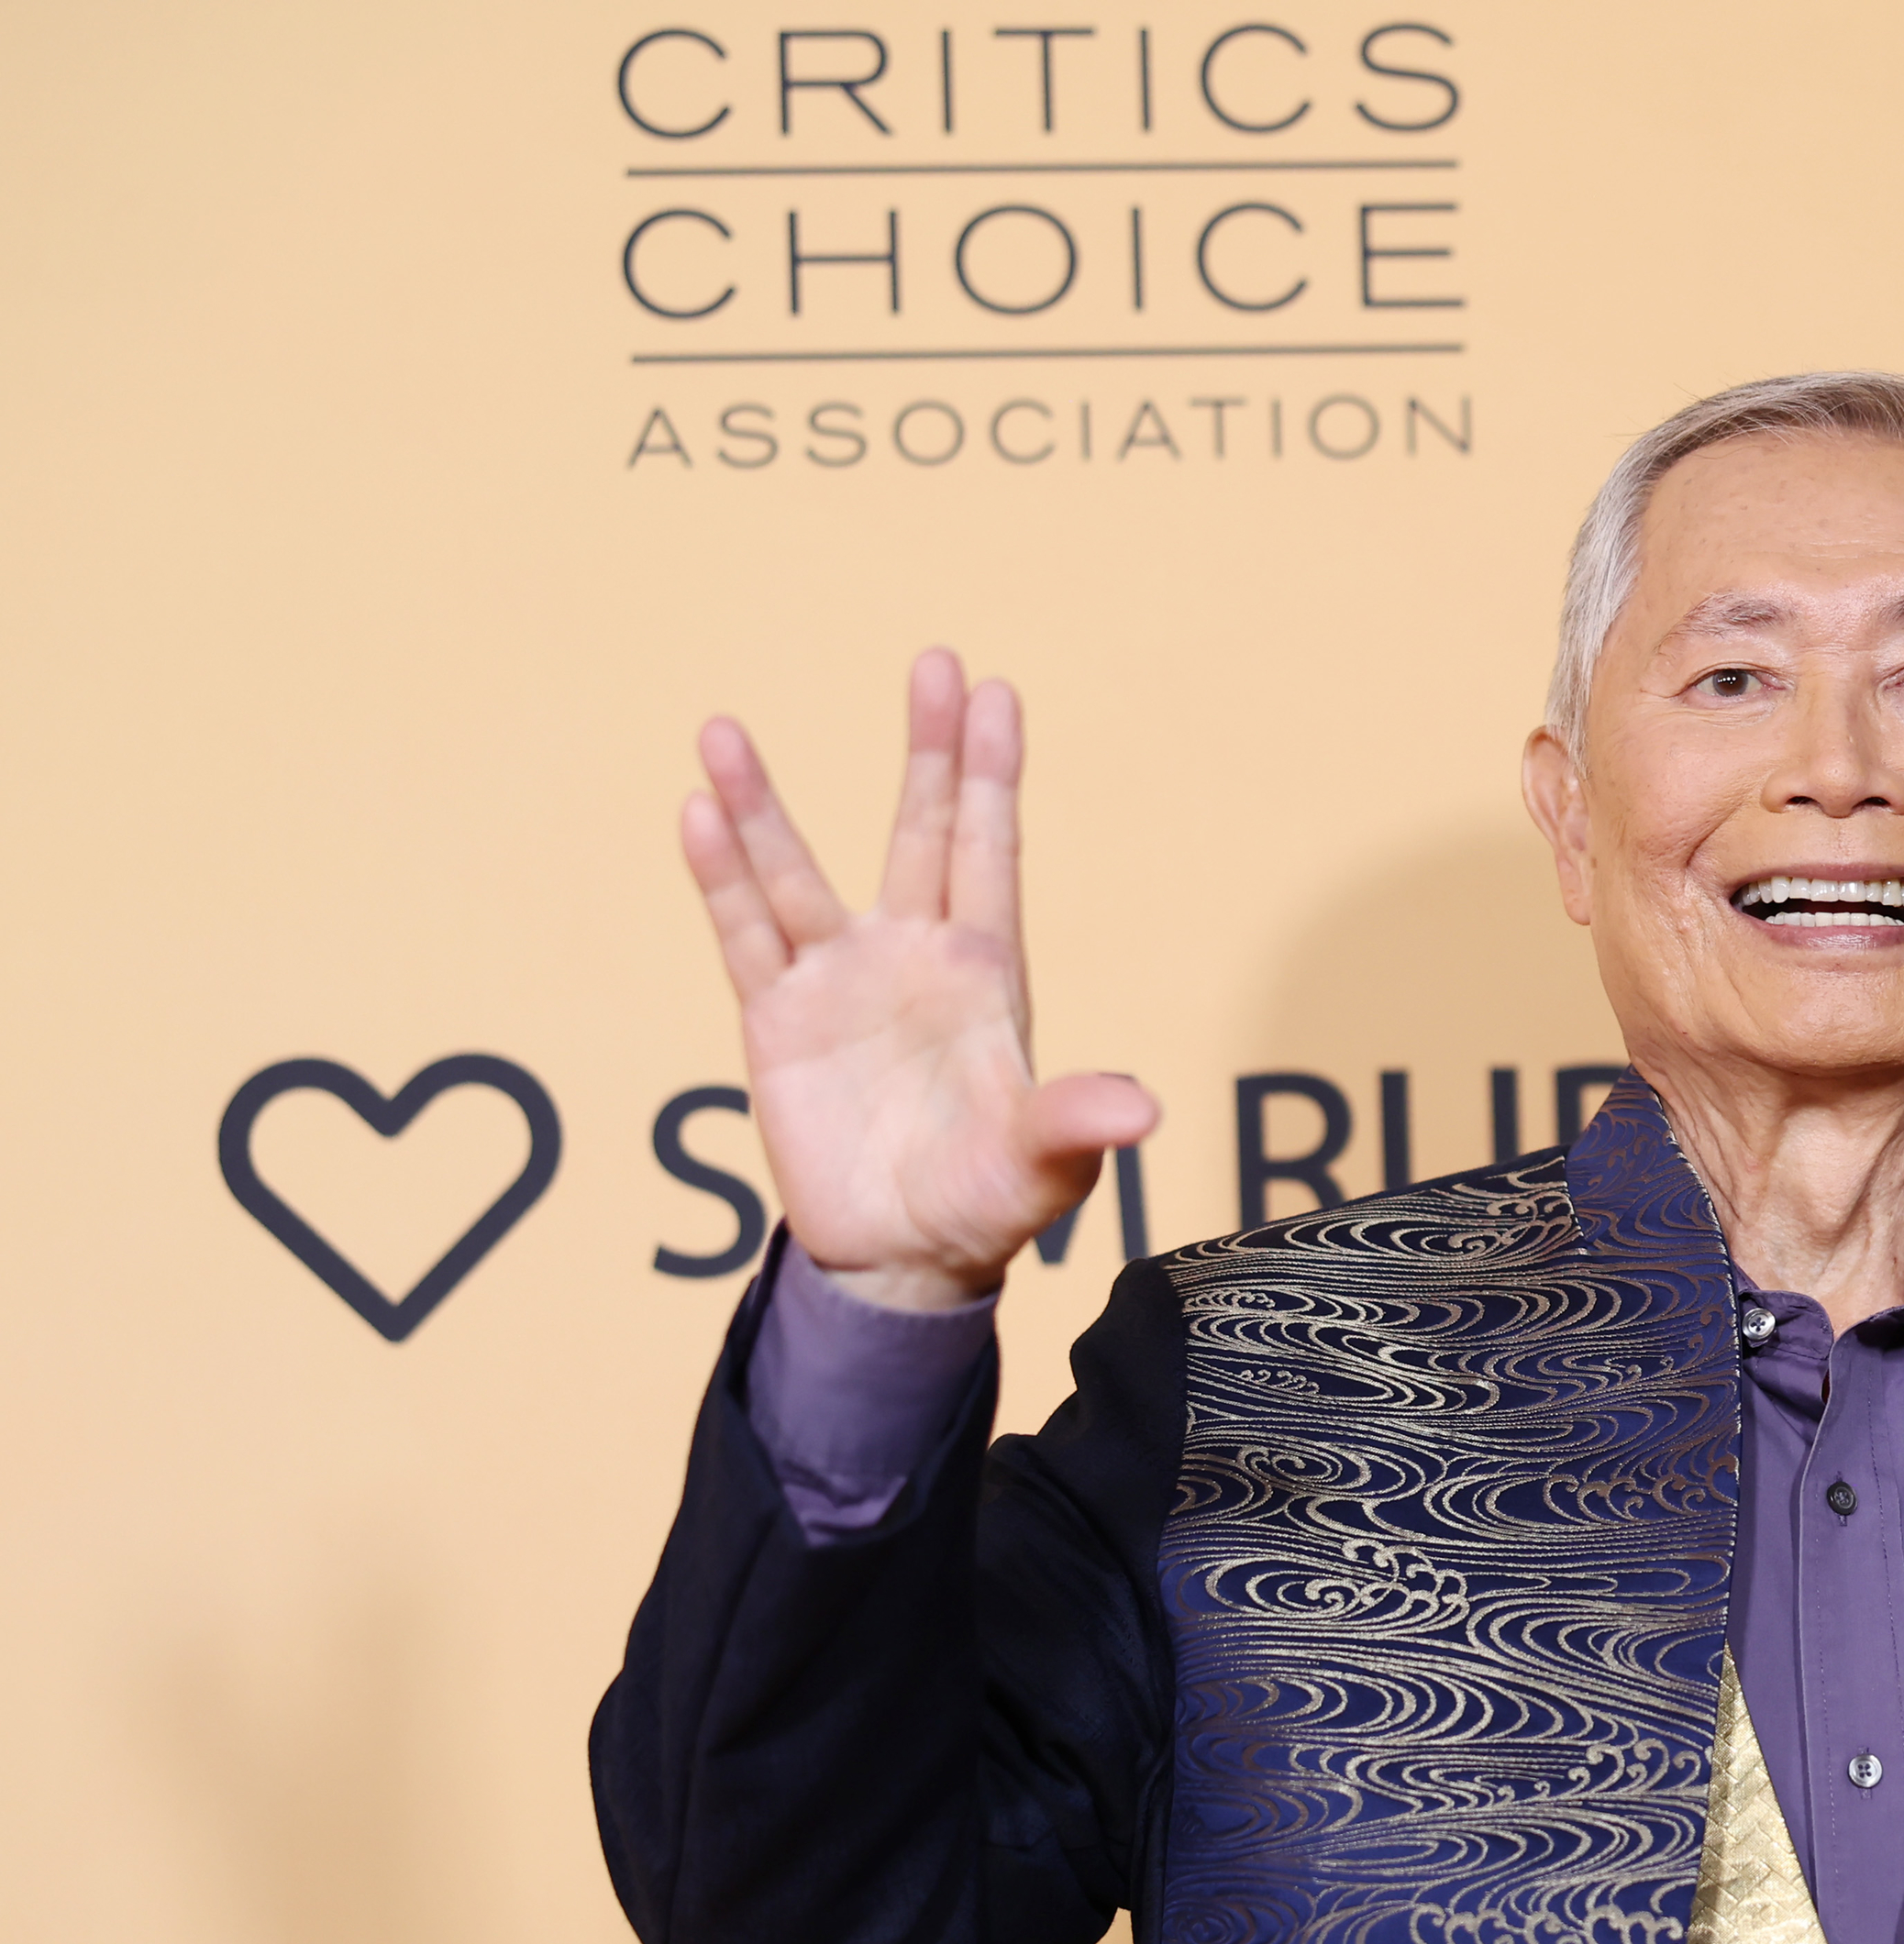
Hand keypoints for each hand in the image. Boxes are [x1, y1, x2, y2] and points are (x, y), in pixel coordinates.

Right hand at [679, 649, 1156, 1309]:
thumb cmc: (987, 1206)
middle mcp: (911, 957)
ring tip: (723, 731)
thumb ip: (1076, 1126)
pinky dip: (719, 877)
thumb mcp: (1041, 1170)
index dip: (991, 775)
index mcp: (986, 974)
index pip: (988, 852)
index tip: (994, 691)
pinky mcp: (775, 1021)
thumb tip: (1143, 1111)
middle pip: (917, 831)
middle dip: (926, 751)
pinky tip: (696, 812)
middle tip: (934, 660)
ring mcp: (838, 982)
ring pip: (795, 873)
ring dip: (761, 805)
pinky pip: (743, 935)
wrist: (904, 1258)